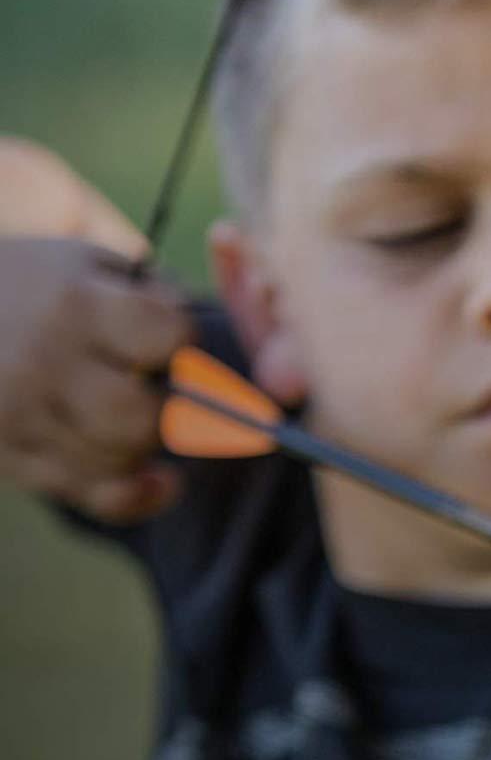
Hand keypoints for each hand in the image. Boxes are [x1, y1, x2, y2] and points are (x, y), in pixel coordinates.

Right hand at [0, 237, 191, 523]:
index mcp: (72, 303)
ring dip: (144, 448)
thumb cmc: (34, 284)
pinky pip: (98, 497)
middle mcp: (42, 362)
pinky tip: (157, 479)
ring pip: (121, 464)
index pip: (169, 337)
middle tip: (163, 395)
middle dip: (170, 413)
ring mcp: (19, 414)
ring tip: (136, 417)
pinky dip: (138, 494)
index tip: (169, 339)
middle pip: (142, 420)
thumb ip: (151, 297)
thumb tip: (203, 360)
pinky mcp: (10, 456)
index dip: (182, 341)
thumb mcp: (86, 261)